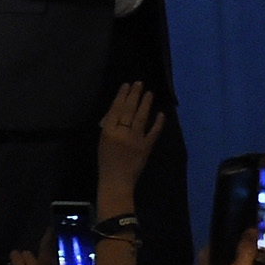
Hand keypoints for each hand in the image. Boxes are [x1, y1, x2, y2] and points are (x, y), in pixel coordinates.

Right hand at [94, 82, 163, 211]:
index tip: (126, 85)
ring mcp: (135, 140)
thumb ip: (110, 127)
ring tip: (149, 93)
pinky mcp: (146, 147)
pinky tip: (161, 113)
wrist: (116, 181)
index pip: (115, 110)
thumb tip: (118, 111)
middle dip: (134, 95)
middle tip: (139, 83)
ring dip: (145, 104)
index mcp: (108, 132)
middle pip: (128, 111)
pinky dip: (158, 123)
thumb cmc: (106, 161)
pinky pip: (154, 132)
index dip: (122, 96)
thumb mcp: (102, 142)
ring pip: (141, 118)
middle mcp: (122, 133)